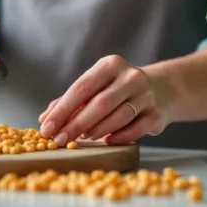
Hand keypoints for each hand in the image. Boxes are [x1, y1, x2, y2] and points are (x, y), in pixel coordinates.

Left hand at [38, 55, 173, 145]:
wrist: (161, 89)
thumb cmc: (118, 89)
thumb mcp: (96, 86)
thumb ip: (70, 101)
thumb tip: (45, 119)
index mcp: (110, 65)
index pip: (81, 88)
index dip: (62, 110)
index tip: (47, 127)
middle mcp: (130, 77)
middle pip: (99, 104)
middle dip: (75, 124)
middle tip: (60, 140)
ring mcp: (146, 95)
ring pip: (117, 117)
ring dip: (96, 130)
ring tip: (82, 138)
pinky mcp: (157, 113)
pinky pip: (136, 129)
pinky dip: (118, 137)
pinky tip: (106, 141)